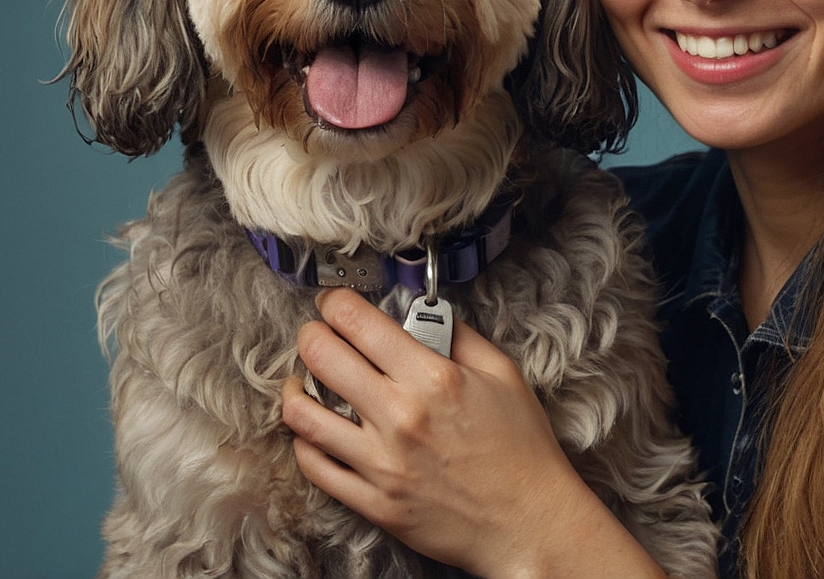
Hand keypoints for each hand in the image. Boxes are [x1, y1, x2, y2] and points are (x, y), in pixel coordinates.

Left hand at [282, 288, 664, 578]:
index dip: (335, 303)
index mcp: (433, 378)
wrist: (528, 522)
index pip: (359, 324)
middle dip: (310, 334)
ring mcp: (382, 464)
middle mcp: (400, 417)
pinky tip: (313, 430)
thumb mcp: (503, 374)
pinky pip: (316, 468)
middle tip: (315, 332)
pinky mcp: (374, 502)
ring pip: (304, 416)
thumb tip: (426, 314)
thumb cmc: (521, 450)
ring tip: (302, 380)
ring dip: (295, 388)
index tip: (332, 302)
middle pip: (322, 358)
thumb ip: (461, 336)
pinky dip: (305, 442)